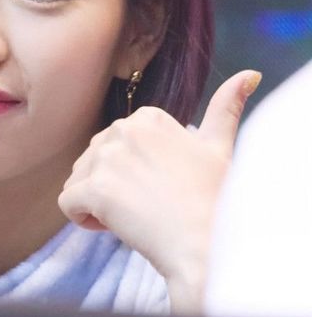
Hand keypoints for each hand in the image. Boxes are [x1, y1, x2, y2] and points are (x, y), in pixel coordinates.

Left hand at [58, 70, 261, 313]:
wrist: (206, 242)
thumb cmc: (215, 200)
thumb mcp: (220, 147)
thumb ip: (225, 108)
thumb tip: (249, 74)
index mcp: (149, 117)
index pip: (114, 146)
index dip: (129, 174)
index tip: (156, 189)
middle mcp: (123, 129)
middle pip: (92, 163)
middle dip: (109, 187)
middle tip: (147, 207)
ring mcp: (107, 158)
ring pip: (77, 182)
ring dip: (96, 204)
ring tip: (133, 217)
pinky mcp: (94, 188)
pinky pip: (66, 203)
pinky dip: (82, 219)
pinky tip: (114, 226)